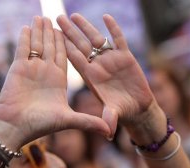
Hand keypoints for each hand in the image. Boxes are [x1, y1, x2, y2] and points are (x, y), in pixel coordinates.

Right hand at [0, 16, 110, 148]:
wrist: (15, 128)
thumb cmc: (41, 126)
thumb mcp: (70, 120)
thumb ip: (89, 122)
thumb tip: (109, 132)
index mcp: (59, 81)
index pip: (66, 58)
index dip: (69, 45)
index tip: (74, 34)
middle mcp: (46, 73)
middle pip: (53, 47)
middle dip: (56, 33)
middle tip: (60, 17)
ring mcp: (32, 69)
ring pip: (38, 45)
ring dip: (40, 31)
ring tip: (43, 17)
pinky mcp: (18, 68)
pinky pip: (23, 49)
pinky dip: (25, 37)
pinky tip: (28, 26)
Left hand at [57, 13, 154, 137]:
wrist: (137, 108)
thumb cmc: (122, 112)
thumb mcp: (115, 114)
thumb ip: (109, 118)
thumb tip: (107, 130)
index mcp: (91, 77)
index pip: (75, 59)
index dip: (64, 47)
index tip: (52, 34)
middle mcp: (99, 66)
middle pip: (81, 45)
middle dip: (69, 32)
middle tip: (56, 17)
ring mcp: (112, 60)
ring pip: (97, 40)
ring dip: (86, 27)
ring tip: (74, 15)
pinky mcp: (126, 57)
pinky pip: (119, 40)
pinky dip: (114, 29)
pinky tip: (107, 17)